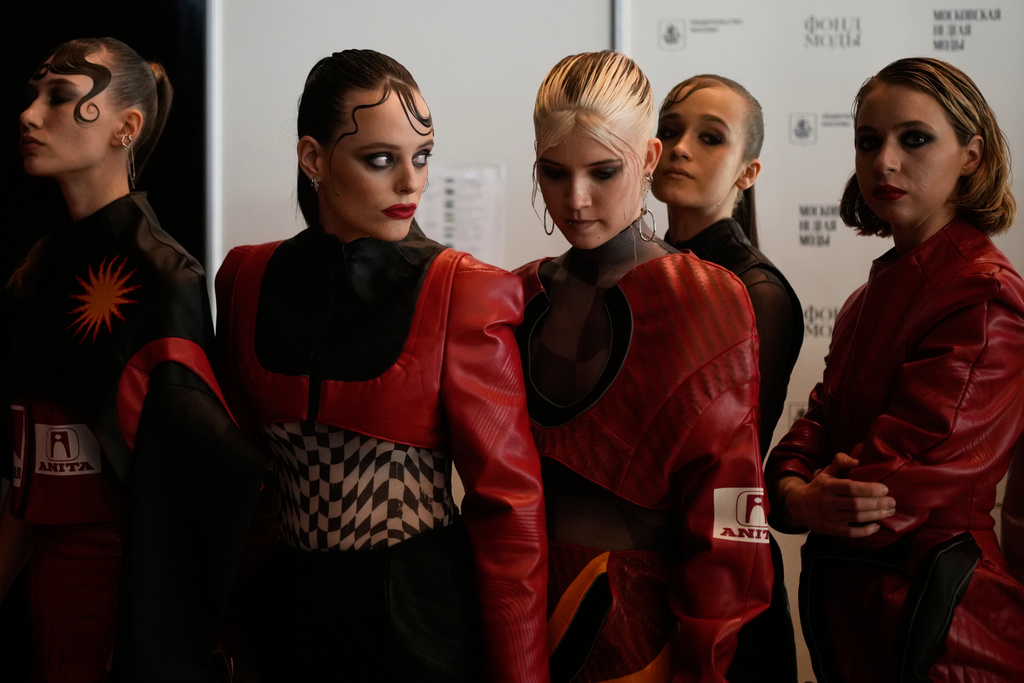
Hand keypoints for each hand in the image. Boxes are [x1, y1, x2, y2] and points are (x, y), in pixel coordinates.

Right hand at [777, 452, 895, 537]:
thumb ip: (840, 461)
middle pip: (856, 504)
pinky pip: (851, 533)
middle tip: (892, 502)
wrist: (798, 506)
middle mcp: (828, 502)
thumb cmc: (818, 487)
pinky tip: (876, 526)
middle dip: (877, 504)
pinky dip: (865, 531)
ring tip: (889, 511)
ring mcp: (829, 517)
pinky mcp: (830, 529)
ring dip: (876, 515)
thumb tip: (857, 460)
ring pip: (856, 518)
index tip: (885, 489)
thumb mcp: (826, 471)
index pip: (850, 487)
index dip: (869, 489)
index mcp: (828, 486)